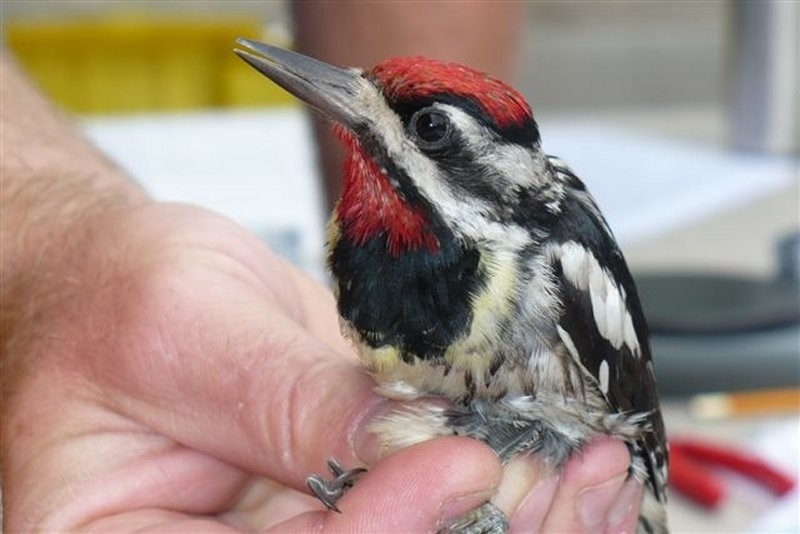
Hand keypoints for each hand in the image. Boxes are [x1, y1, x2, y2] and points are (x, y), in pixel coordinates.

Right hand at [2, 202, 641, 530]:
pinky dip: (518, 504)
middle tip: (556, 483)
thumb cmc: (115, 296)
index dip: (383, 530)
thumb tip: (408, 447)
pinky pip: (443, 518)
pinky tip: (572, 477)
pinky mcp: (356, 496)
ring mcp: (304, 531)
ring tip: (588, 477)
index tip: (460, 460)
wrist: (130, 276)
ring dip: (521, 528)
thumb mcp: (181, 330)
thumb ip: (285, 399)